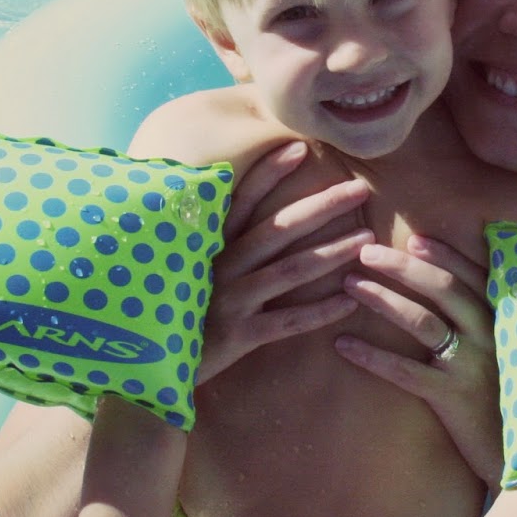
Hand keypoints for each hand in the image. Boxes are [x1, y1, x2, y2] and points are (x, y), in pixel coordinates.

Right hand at [198, 141, 371, 384]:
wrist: (149, 368)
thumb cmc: (175, 312)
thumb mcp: (186, 269)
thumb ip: (211, 241)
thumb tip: (231, 207)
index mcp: (210, 246)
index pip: (242, 200)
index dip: (269, 173)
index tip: (299, 148)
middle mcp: (221, 266)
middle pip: (279, 228)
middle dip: (322, 206)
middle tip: (358, 189)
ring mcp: (231, 300)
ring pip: (291, 270)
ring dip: (332, 252)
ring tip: (367, 239)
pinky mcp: (239, 335)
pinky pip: (289, 321)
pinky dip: (321, 311)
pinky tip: (351, 299)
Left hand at [334, 235, 504, 486]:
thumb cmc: (516, 402)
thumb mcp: (512, 355)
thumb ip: (490, 326)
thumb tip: (456, 296)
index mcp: (504, 320)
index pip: (472, 275)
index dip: (442, 254)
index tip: (412, 239)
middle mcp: (491, 335)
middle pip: (443, 288)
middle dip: (402, 266)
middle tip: (366, 253)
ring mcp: (473, 366)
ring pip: (423, 322)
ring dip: (382, 299)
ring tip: (350, 286)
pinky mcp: (454, 398)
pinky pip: (406, 372)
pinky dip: (372, 356)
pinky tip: (343, 345)